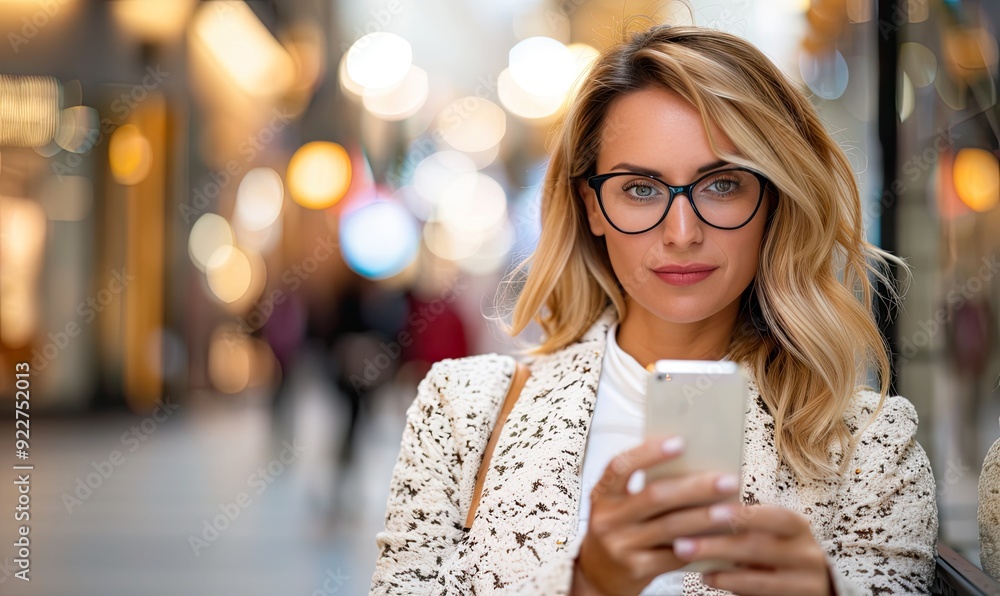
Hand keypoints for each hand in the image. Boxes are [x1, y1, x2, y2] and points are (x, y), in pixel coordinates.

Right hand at [572, 436, 741, 595]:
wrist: (598, 576)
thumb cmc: (617, 532)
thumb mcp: (617, 506)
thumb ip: (642, 487)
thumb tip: (691, 466)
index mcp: (602, 495)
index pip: (620, 466)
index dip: (649, 452)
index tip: (680, 442)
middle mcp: (607, 519)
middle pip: (655, 496)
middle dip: (695, 486)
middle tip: (726, 479)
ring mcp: (620, 546)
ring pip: (670, 526)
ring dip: (705, 517)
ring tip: (731, 510)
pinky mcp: (636, 569)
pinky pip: (674, 555)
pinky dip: (699, 545)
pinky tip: (718, 538)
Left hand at [671, 504, 832, 595]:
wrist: (809, 583)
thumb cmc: (777, 546)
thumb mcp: (772, 530)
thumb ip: (748, 519)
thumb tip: (703, 500)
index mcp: (798, 527)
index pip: (775, 516)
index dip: (746, 514)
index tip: (712, 510)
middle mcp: (806, 555)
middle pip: (759, 550)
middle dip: (717, 546)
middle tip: (681, 544)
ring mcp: (804, 584)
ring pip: (757, 580)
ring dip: (718, 573)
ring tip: (690, 564)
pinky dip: (730, 587)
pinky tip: (708, 578)